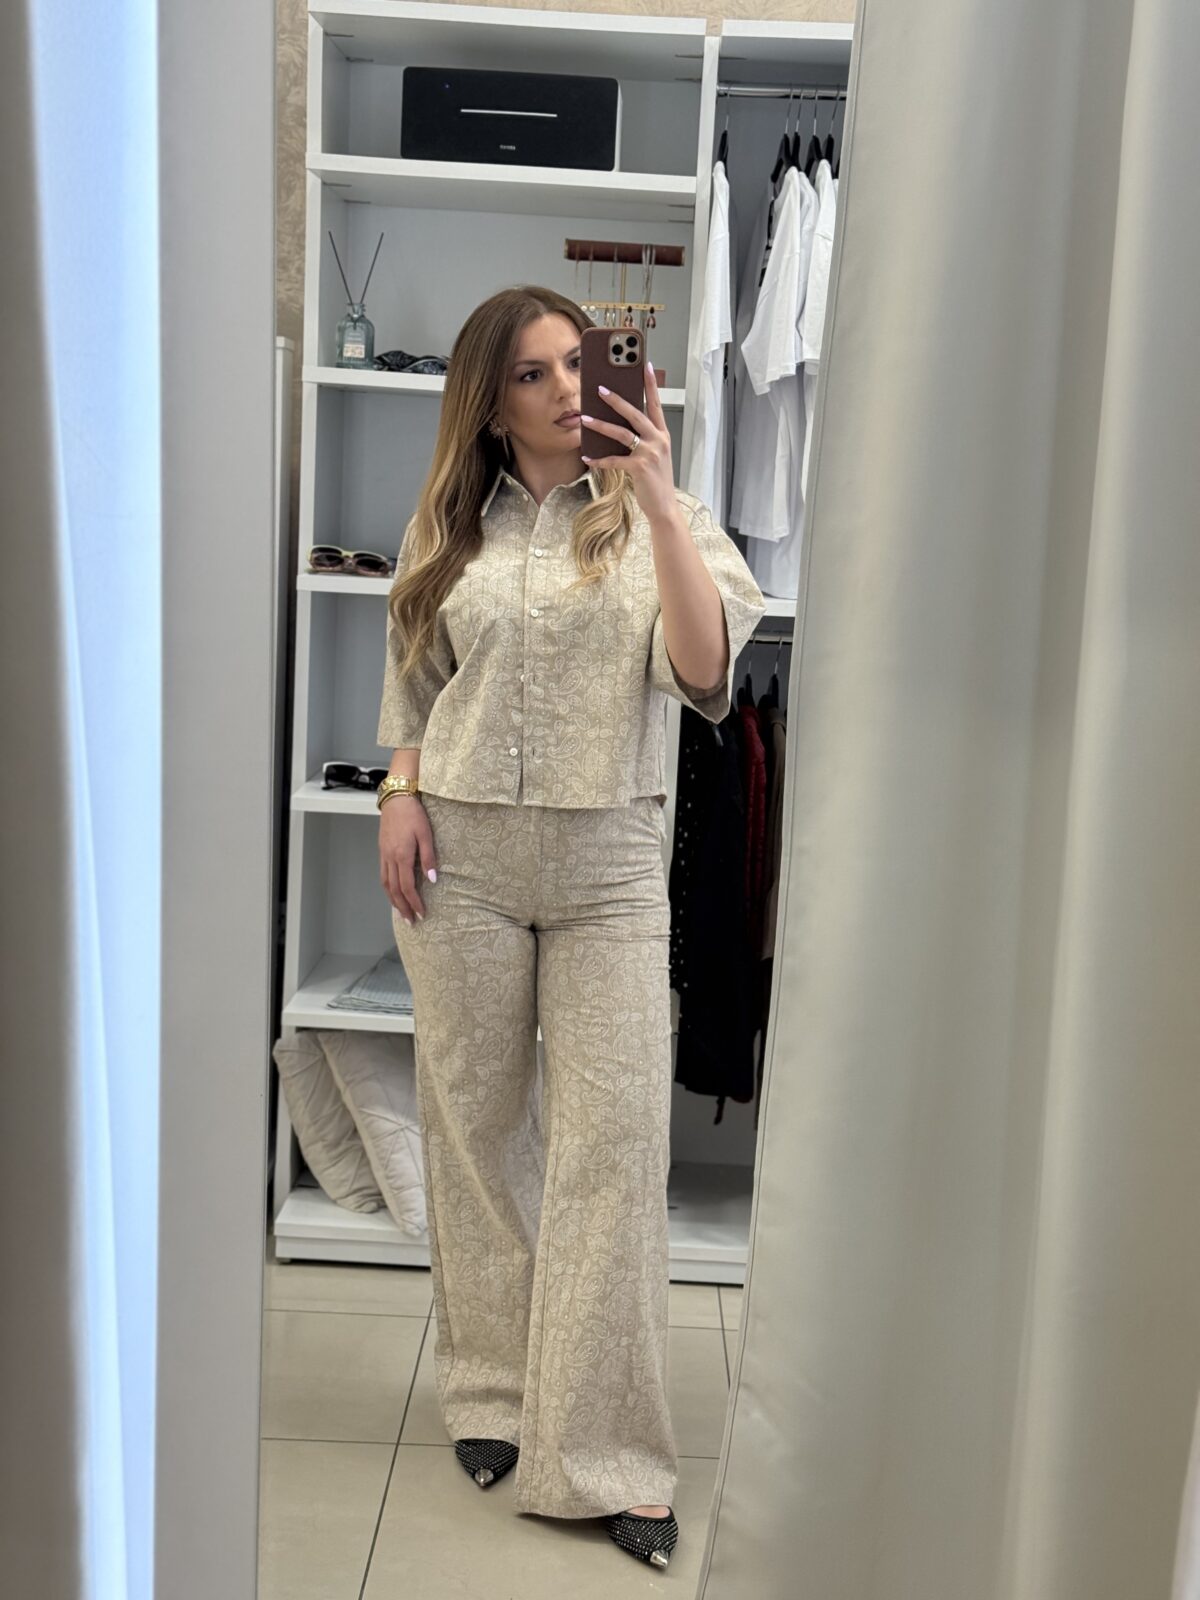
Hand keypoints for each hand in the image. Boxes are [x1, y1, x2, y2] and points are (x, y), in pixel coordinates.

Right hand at [379, 797, 436, 924]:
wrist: (396, 798)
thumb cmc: (414, 814)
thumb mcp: (426, 834)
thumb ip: (429, 858)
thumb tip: (433, 880)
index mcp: (402, 856)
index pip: (407, 887)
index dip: (414, 902)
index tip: (422, 914)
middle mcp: (390, 858)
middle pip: (394, 890)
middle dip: (403, 907)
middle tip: (411, 921)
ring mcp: (384, 855)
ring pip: (386, 884)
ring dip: (393, 900)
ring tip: (401, 912)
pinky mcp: (382, 850)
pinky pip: (383, 875)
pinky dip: (387, 888)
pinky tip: (393, 892)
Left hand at [580, 362, 676, 523]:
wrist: (664, 506)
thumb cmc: (656, 481)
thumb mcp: (654, 455)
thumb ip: (642, 439)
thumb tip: (618, 426)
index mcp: (662, 435)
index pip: (656, 404)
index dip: (650, 384)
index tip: (645, 365)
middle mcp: (659, 440)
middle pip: (636, 413)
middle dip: (617, 400)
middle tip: (600, 389)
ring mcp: (650, 453)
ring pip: (622, 433)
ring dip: (601, 425)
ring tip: (585, 418)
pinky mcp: (640, 468)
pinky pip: (614, 460)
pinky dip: (599, 459)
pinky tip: (587, 457)